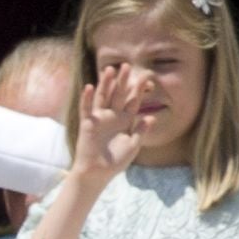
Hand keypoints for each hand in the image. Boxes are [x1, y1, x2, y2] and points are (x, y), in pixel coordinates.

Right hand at [71, 63, 149, 182]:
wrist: (98, 172)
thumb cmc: (116, 161)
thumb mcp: (133, 146)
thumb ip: (140, 131)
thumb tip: (151, 117)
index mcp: (125, 120)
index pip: (133, 101)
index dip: (139, 90)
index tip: (146, 77)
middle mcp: (112, 116)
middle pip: (118, 95)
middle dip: (122, 81)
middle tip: (127, 66)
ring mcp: (99, 118)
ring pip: (103, 97)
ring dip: (105, 84)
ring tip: (109, 70)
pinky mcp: (88, 124)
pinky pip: (86, 109)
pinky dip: (87, 98)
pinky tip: (89, 87)